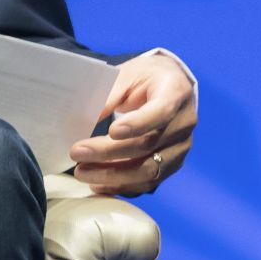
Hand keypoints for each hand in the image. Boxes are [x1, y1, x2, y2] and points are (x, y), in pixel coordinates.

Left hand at [69, 50, 195, 197]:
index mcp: (176, 93)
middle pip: (148, 145)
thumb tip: (85, 119)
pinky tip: (97, 184)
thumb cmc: (147, 78)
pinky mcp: (171, 165)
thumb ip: (110, 93)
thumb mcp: (128, 73)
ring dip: (112, 176)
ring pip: (148, 171)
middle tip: (77, 152)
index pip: (161, 112)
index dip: (138, 124)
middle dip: (109, 152)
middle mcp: (183, 124)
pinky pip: (147, 183)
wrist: (172, 87)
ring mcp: (180, 148)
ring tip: (82, 172)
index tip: (110, 131)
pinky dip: (121, 186)